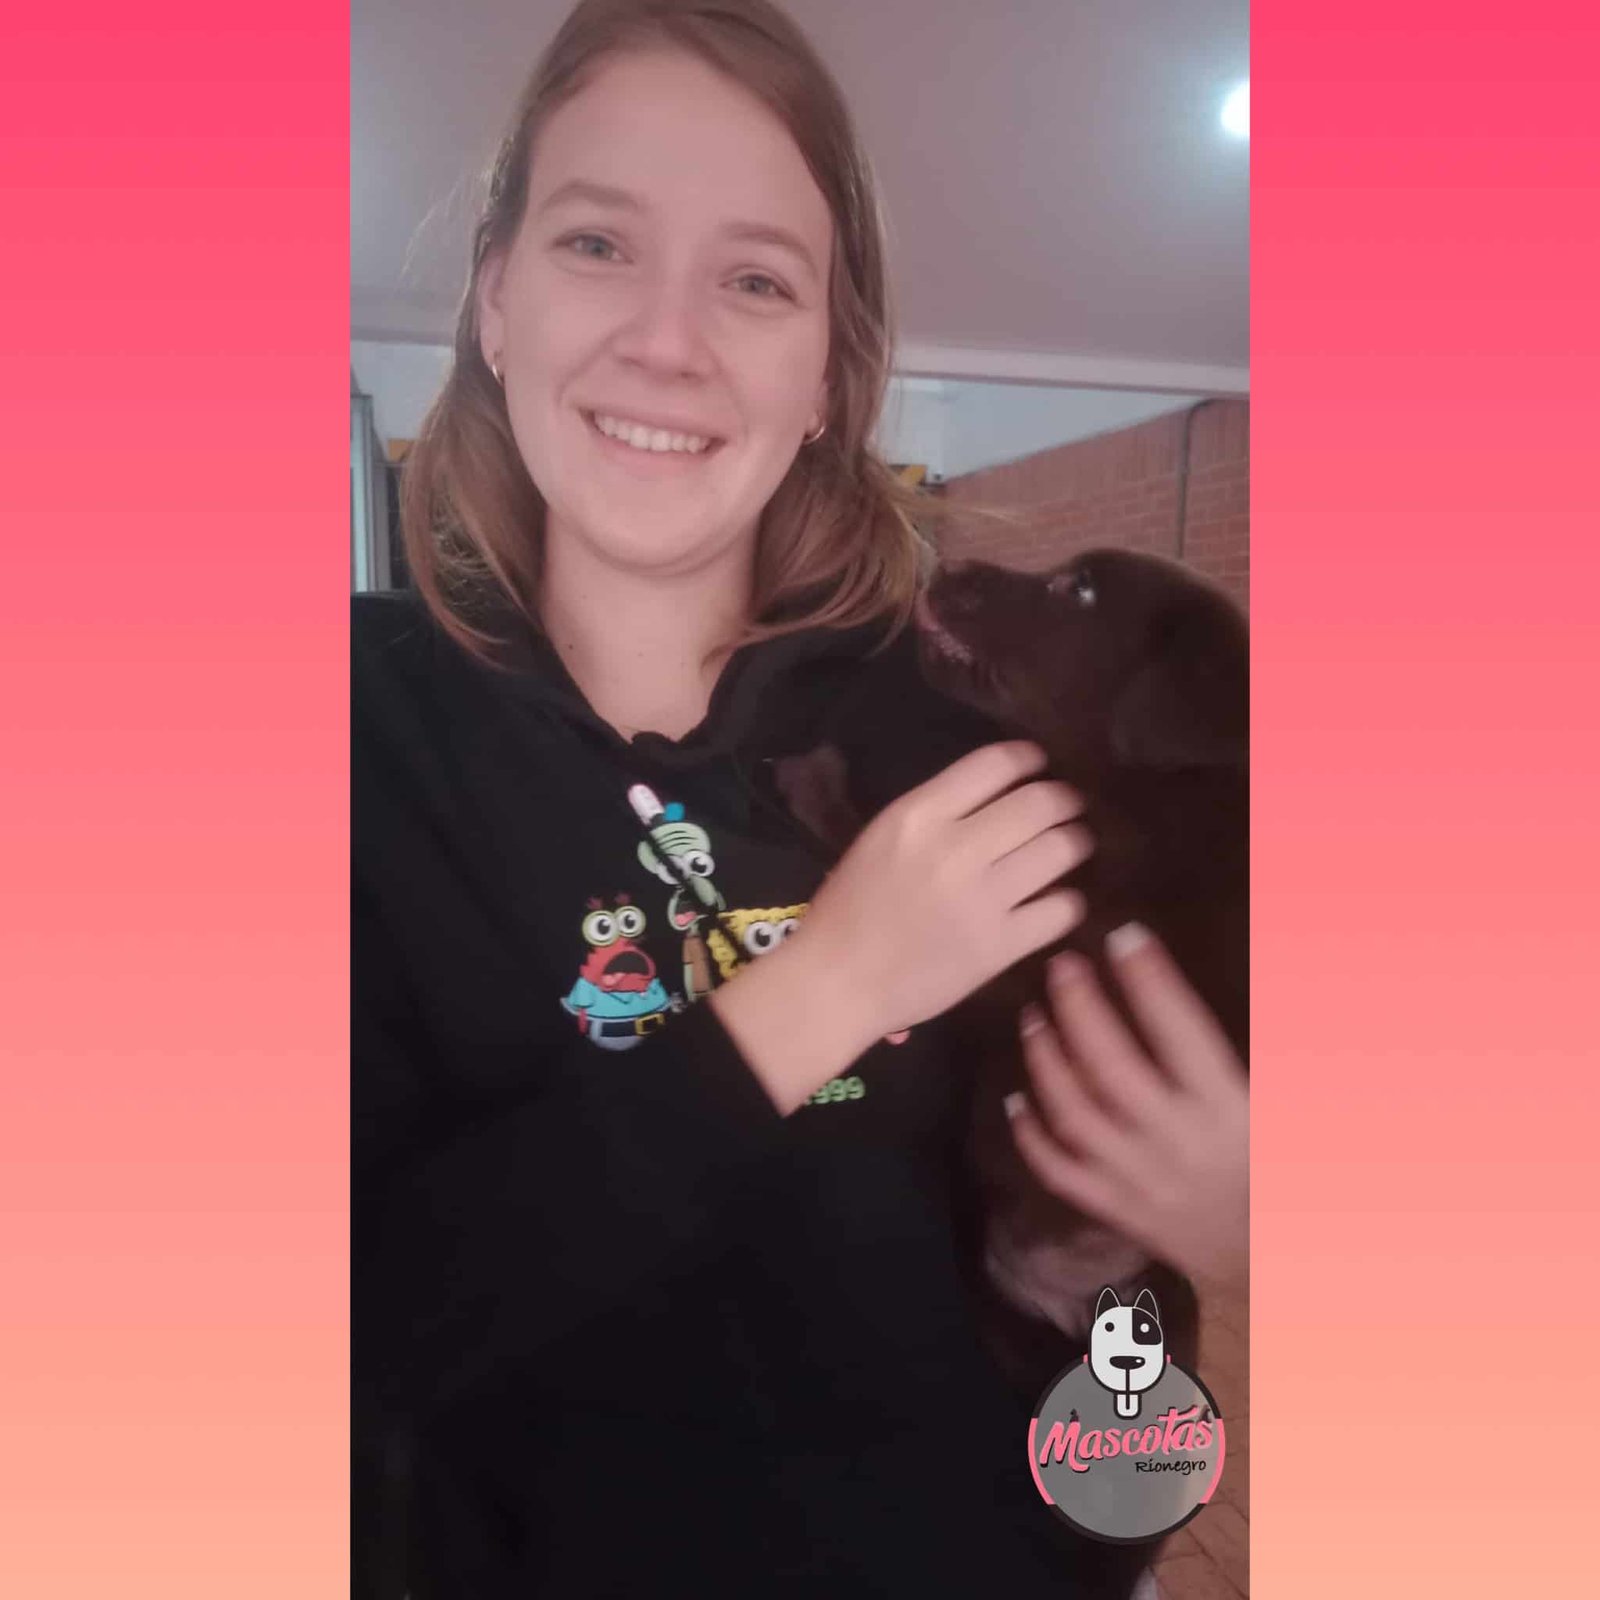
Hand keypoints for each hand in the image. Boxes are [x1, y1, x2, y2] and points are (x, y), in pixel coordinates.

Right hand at [793, 741, 1091, 1043]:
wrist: (838, 982)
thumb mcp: (881, 838)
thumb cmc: (849, 908)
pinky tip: (1060, 901)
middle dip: (1065, 800)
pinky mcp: (1000, 946)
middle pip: (1040, 803)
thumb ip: (935, 813)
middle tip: (1070, 807)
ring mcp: (982, 898)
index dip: (1030, 758)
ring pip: (1060, 850)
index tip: (1041, 764)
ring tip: (1074, 846)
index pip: (995, 763)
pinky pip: (1062, 909)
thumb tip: (997, 797)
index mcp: (918, 815)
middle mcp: (956, 848)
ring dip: (1076, 843)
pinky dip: (1070, 901)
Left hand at [1003, 924, 1247, 1293]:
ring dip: (1046, 1061)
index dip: (1151, 982)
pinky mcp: (1116, 1209)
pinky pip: (1061, 1171)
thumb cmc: (1282, 1168)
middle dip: (1081, 1009)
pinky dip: (1031, 1135)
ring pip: (1076, 1115)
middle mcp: (1177, 1142)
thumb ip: (1272, 1045)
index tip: (1124, 936)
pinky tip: (1014, 1096)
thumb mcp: (1290, 1106)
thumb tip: (1268, 975)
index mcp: (1229, 1110)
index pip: (1181, 1033)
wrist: (1274, 1264)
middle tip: (1060, 964)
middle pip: (1112, 1068)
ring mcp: (1139, 1179)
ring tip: (1031, 1016)